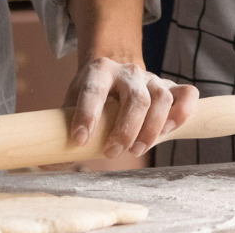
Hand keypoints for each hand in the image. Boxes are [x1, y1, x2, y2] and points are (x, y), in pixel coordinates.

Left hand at [63, 57, 197, 158]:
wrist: (114, 75)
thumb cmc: (92, 98)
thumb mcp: (72, 106)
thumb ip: (60, 135)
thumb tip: (47, 163)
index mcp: (98, 71)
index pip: (93, 89)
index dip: (87, 114)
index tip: (79, 140)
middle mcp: (128, 71)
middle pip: (136, 98)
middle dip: (126, 130)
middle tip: (113, 153)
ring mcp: (152, 78)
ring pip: (161, 98)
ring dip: (151, 128)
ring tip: (138, 149)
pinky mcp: (171, 87)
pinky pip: (187, 94)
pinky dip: (183, 112)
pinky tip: (169, 130)